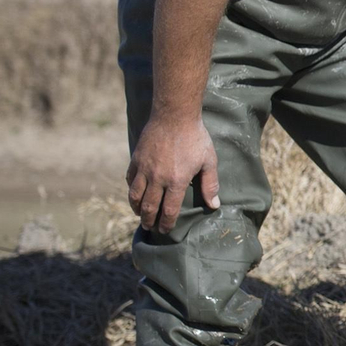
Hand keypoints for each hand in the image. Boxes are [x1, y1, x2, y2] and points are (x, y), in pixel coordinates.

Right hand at [127, 115, 219, 232]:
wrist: (174, 115)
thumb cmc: (195, 138)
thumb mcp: (209, 161)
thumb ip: (210, 184)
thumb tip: (215, 205)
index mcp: (176, 181)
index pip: (169, 210)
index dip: (167, 223)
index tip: (166, 230)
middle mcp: (157, 178)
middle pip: (149, 207)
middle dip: (149, 221)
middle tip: (151, 227)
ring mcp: (144, 168)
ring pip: (135, 196)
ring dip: (136, 208)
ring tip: (140, 214)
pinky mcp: (136, 159)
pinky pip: (130, 179)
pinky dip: (131, 189)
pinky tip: (135, 194)